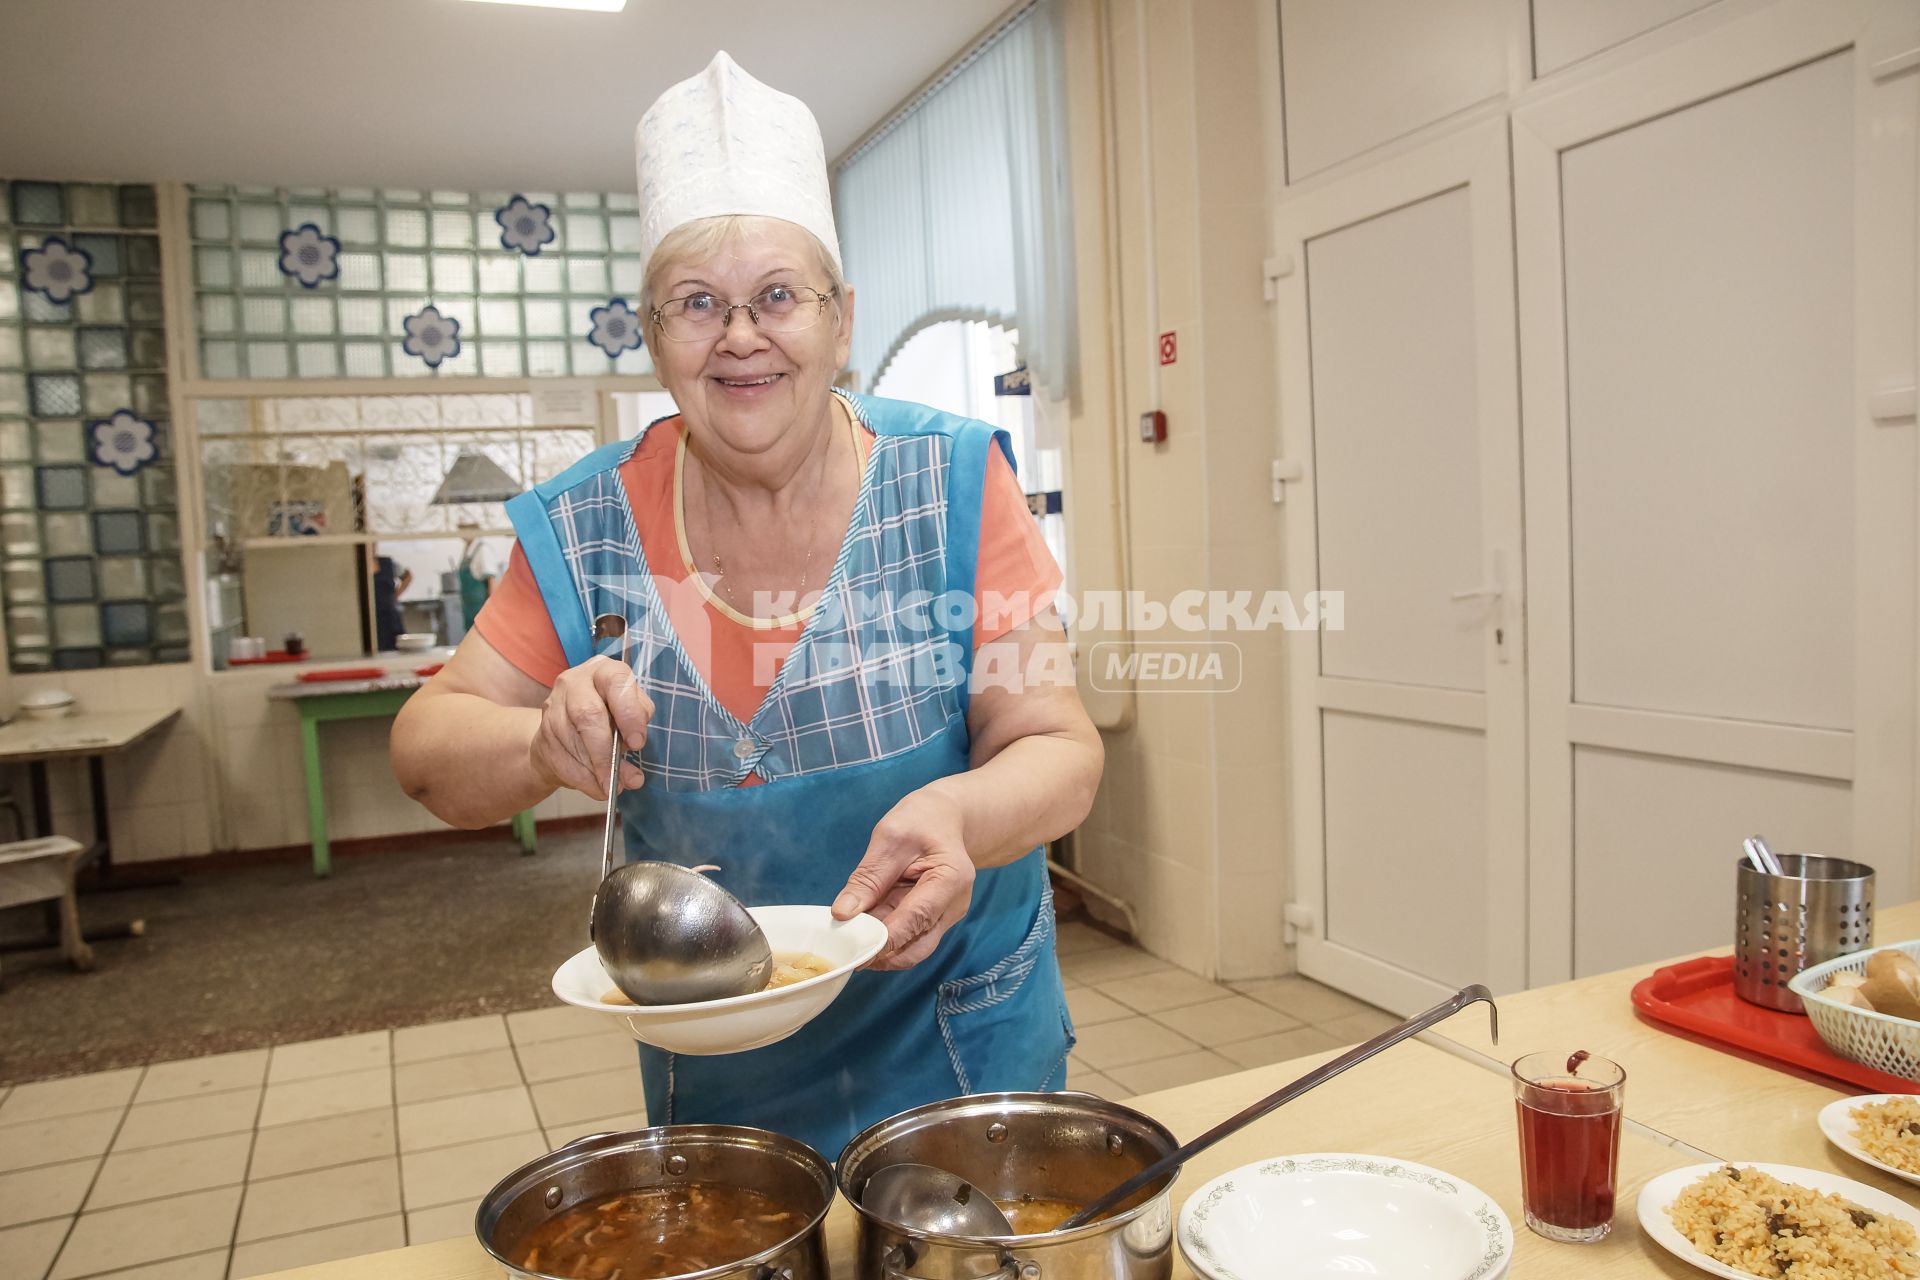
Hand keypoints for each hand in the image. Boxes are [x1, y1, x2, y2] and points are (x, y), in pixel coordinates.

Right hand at [528, 655, 651, 799]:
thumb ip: (635, 737)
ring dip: (595, 770)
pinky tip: (597, 789)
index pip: (616, 683)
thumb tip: (633, 777)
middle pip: (588, 714)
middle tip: (620, 778)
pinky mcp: (541, 731)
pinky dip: (582, 779)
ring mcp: (553, 705)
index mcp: (604, 671)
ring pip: (572, 740)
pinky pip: (561, 759)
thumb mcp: (630, 717)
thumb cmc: (608, 719)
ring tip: (612, 786)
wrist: (569, 730)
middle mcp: (574, 681)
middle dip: (606, 752)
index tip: (638, 743)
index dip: (628, 714)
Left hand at [833, 787, 973, 969]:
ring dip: (882, 949)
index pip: (916, 919)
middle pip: (918, 947)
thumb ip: (868, 878)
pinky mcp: (935, 919)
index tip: (853, 949)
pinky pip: (909, 938)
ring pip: (912, 948)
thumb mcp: (889, 839)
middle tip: (847, 952)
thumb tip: (842, 914)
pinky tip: (865, 929)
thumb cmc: (921, 820)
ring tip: (852, 939)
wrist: (944, 817)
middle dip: (882, 955)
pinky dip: (886, 938)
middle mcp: (954, 905)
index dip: (884, 939)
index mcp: (951, 879)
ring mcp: (946, 916)